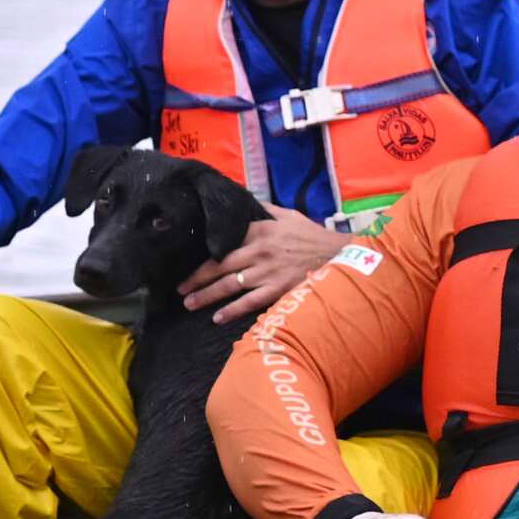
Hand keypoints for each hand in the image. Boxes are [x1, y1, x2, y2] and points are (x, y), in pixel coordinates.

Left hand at [187, 208, 345, 324]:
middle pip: (219, 265)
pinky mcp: (277, 289)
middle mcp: (259, 250)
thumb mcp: (288, 215)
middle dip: (197, 278)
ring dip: (207, 295)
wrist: (338, 255)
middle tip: (179, 288)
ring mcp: (267, 271)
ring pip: (229, 285)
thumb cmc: (312, 236)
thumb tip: (245, 201)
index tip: (187, 260)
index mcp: (260, 231)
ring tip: (189, 303)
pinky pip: (249, 302)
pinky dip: (231, 310)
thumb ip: (265, 210)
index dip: (204, 252)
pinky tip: (217, 317)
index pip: (224, 240)